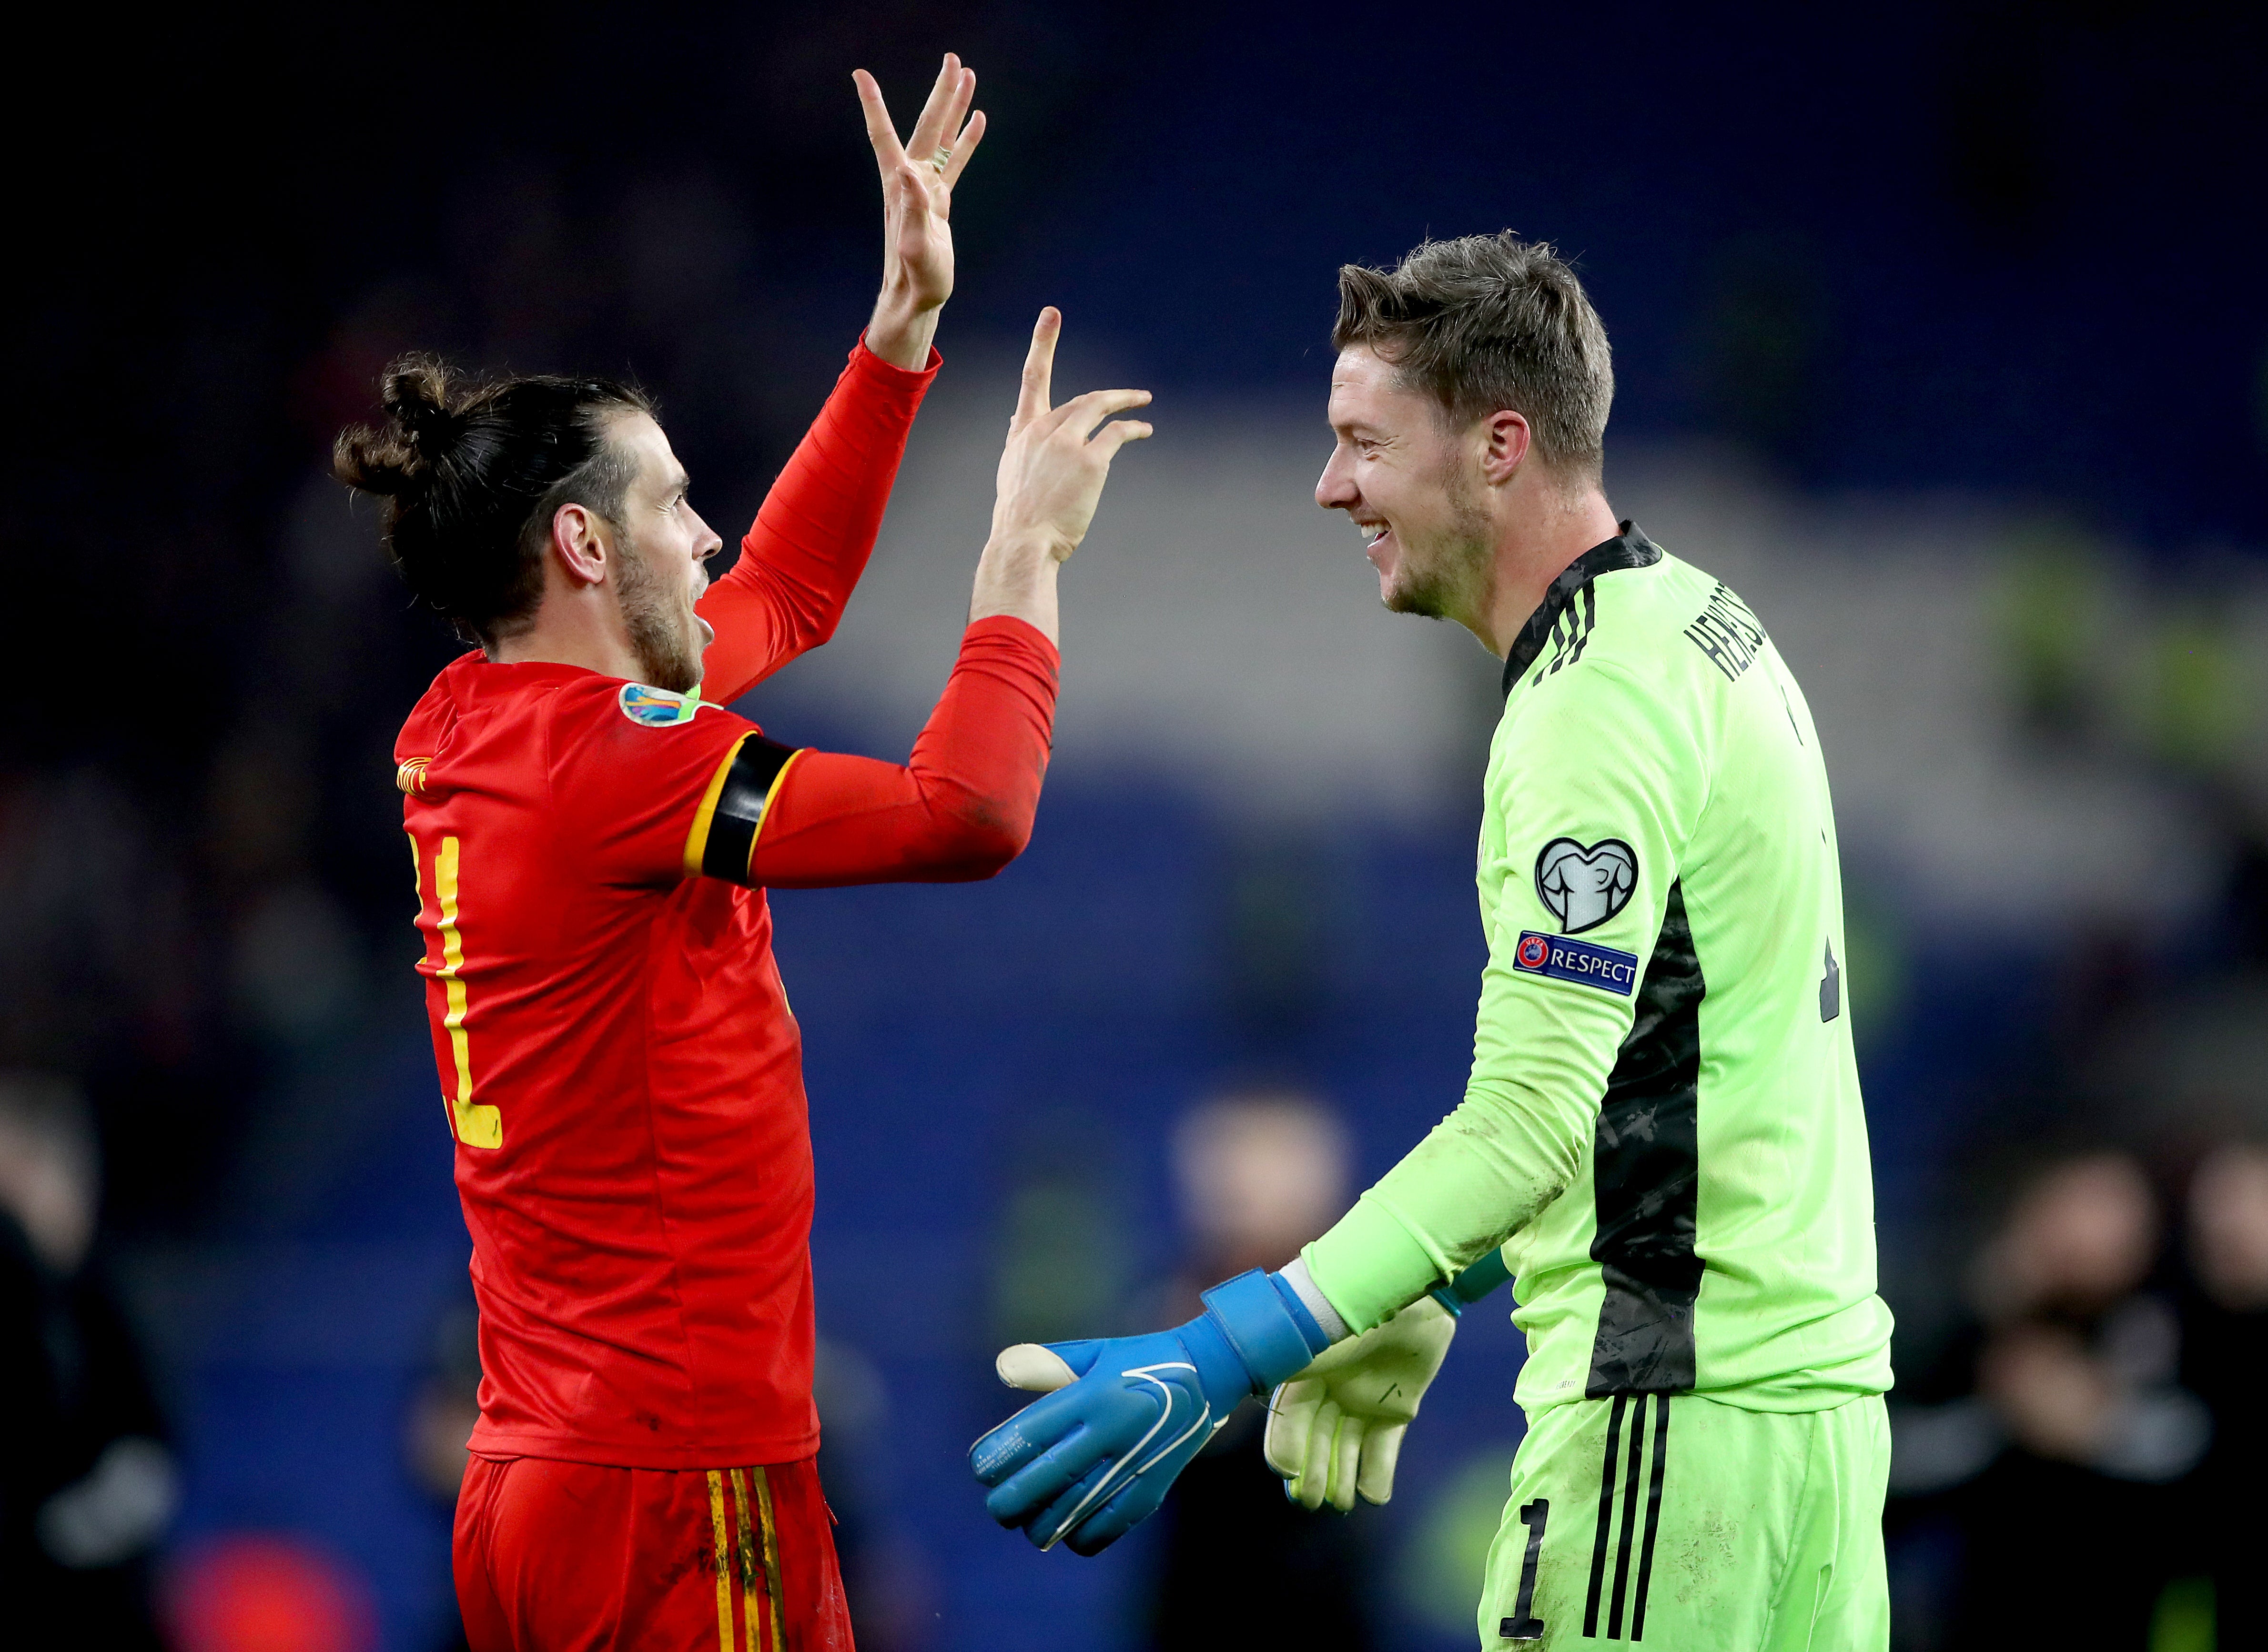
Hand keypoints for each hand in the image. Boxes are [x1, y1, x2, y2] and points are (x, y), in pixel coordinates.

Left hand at [854, 54, 984, 368]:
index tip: (861, 75)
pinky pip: (955, 162)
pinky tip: (978, 120)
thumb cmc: (915, 276)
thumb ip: (912, 207)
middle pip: (926, 126)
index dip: (874, 105)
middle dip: (940, 92)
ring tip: (968, 76)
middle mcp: (910, 180)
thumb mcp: (914, 244)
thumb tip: (908, 170)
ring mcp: (926, 188)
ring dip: (954, 107)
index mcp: (900, 185)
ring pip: (943, 137)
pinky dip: (966, 140)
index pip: (885, 136)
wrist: (918, 297)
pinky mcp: (941, 200)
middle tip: (954, 60)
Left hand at [971, 1270, 1327, 1554]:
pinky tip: (1068, 1532)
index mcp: (1090, 1394)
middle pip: (1038, 1482)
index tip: (981, 1468)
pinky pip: (1105, 1529)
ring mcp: (1132, 1463)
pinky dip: (1079, 1539)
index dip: (993, 1459)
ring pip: (1067, 1515)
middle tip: (998, 1506)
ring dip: (1037, 1526)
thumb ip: (1046, 1364)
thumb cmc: (1140, 1362)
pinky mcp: (1152, 1489)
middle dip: (1006, 1502)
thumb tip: (1001, 1369)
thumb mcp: (1095, 1353)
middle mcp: (1109, 1430)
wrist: (1209, 1374)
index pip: (1025, 1436)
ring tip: (1028, 1522)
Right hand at [990, 308, 1150, 560]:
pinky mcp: (1090, 461)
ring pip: (1100, 407)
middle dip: (1109, 396)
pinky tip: (1145, 429)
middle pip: (1081, 400)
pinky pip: (1117, 434)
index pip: (1033, 378)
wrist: (1023, 543)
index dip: (1043, 343)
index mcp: (1023, 433)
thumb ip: (1021, 443)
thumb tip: (1017, 420)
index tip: (1052, 314)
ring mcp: (1066, 442)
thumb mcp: (1013, 473)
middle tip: (1133, 396)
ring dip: (1125, 402)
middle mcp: (1043, 430)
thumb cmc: (1019, 519)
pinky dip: (1133, 428)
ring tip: (1143, 403)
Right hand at [1264, 1296, 1456, 1511]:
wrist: (1407, 1288)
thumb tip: (1255, 1400)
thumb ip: (1281, 1368)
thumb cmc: (1352, 1309)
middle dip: (1311, 1473)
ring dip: (1341, 1478)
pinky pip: (1385, 1448)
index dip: (1286, 1449)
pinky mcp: (1398, 1408)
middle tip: (1309, 1502)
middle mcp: (1330, 1391)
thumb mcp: (1309, 1338)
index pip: (1287, 1421)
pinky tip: (1374, 1495)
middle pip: (1315, 1440)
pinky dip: (1379, 1473)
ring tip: (1340, 1504)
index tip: (1289, 1473)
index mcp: (1303, 1373)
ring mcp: (1363, 1401)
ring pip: (1346, 1449)